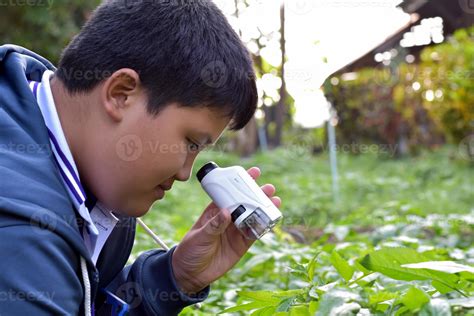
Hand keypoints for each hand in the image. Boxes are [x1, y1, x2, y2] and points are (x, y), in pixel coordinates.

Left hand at [171, 167, 281, 293]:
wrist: (191, 274)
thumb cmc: (190, 250)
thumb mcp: (200, 235)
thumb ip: (214, 225)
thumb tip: (226, 212)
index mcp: (216, 210)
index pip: (230, 192)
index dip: (242, 182)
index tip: (253, 173)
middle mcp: (228, 218)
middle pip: (246, 203)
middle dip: (258, 194)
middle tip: (269, 188)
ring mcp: (236, 231)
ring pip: (254, 217)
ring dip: (265, 208)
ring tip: (275, 201)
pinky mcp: (242, 245)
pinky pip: (255, 234)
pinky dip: (264, 227)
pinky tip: (272, 220)